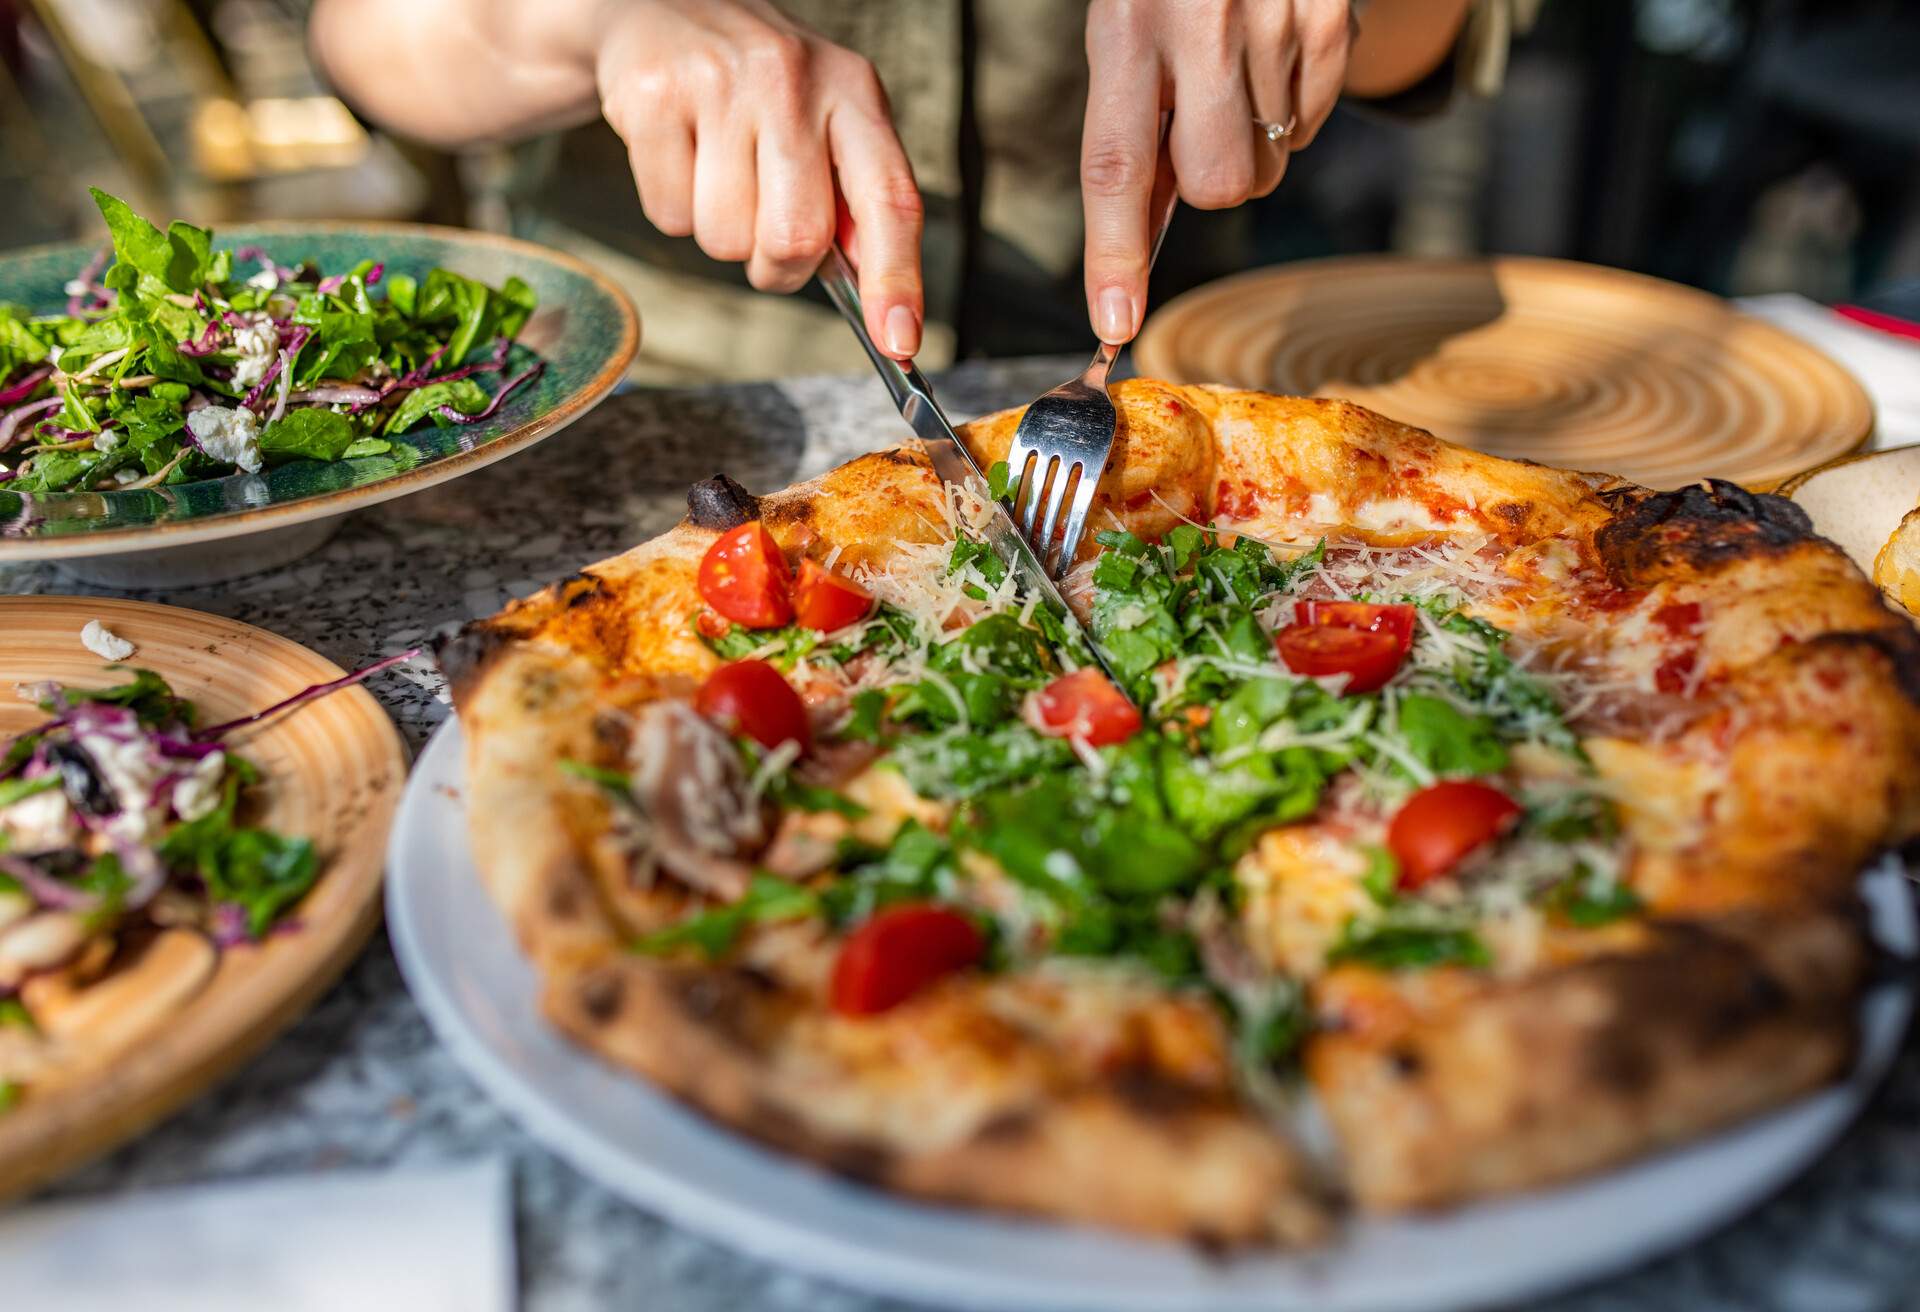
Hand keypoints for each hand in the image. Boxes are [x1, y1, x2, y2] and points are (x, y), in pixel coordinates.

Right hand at [596, 0, 925, 357]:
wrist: (662, 9)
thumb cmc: (759, 87)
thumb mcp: (826, 119)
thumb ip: (855, 199)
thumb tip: (883, 304)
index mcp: (852, 91)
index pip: (889, 198)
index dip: (896, 278)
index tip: (898, 341)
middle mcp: (791, 78)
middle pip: (795, 238)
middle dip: (779, 265)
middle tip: (766, 228)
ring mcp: (719, 84)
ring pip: (727, 239)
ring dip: (723, 233)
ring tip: (719, 172)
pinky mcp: (653, 97)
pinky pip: (671, 216)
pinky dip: (675, 208)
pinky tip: (682, 154)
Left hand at [1081, 0, 1353, 343]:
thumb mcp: (1125, 23)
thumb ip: (1131, 120)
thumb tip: (1139, 231)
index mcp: (1129, 25)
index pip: (1116, 166)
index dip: (1114, 254)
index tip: (1113, 322)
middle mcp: (1203, 27)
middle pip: (1216, 185)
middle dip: (1207, 180)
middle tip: (1198, 126)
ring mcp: (1277, 24)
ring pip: (1268, 162)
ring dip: (1249, 141)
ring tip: (1234, 70)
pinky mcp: (1331, 20)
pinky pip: (1311, 123)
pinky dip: (1291, 111)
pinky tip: (1270, 58)